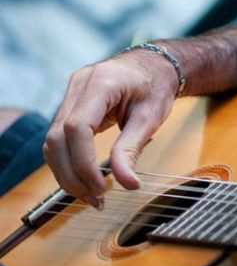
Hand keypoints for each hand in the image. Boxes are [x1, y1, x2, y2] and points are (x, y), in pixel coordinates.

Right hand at [43, 51, 178, 207]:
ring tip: (92, 197)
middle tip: (96, 200)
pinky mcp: (70, 106)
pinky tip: (85, 180)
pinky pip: (59, 139)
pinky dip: (69, 163)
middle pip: (57, 138)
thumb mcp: (150, 118)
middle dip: (72, 174)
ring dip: (67, 173)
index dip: (84, 163)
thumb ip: (133, 149)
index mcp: (100, 84)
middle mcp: (77, 87)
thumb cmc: (155, 87)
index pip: (77, 128)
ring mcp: (70, 95)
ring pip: (52, 141)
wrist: (153, 65)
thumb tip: (128, 185)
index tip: (102, 188)